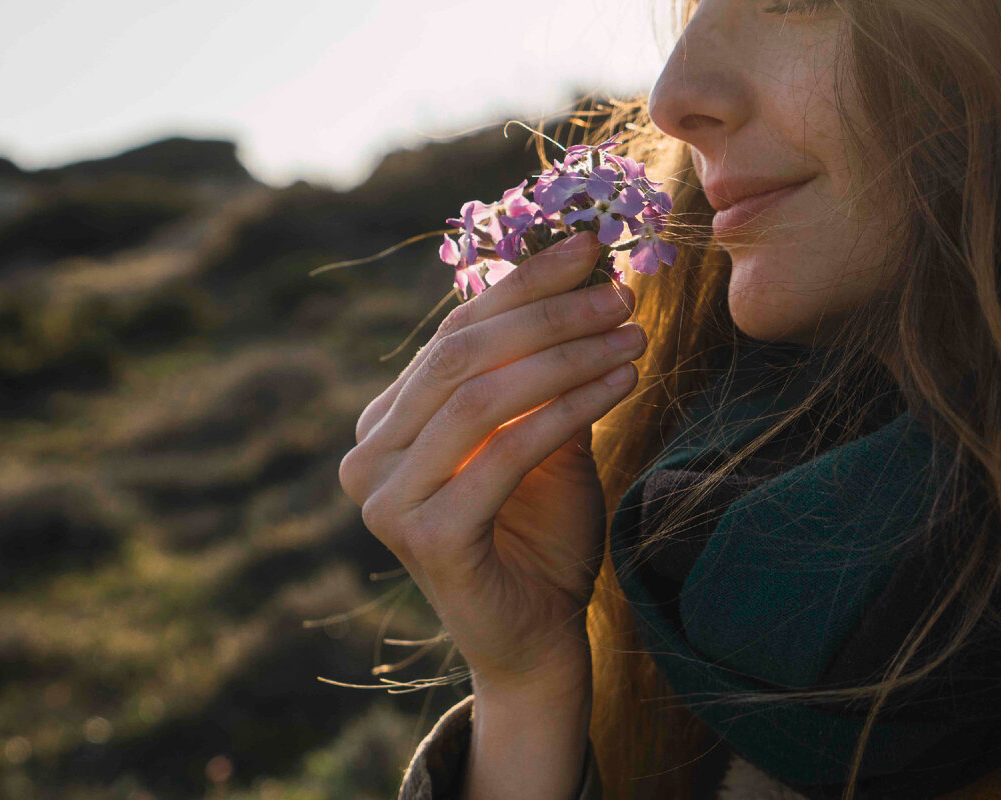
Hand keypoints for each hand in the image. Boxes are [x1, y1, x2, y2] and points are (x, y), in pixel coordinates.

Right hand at [338, 231, 644, 693]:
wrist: (537, 640)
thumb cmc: (540, 537)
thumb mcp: (543, 439)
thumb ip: (544, 373)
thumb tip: (587, 279)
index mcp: (386, 424)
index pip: (452, 333)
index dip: (521, 285)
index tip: (590, 247)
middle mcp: (368, 455)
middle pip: (459, 355)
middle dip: (548, 314)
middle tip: (620, 292)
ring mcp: (386, 499)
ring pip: (481, 396)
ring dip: (567, 355)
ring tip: (632, 335)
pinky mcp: (426, 537)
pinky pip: (506, 451)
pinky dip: (570, 409)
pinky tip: (622, 385)